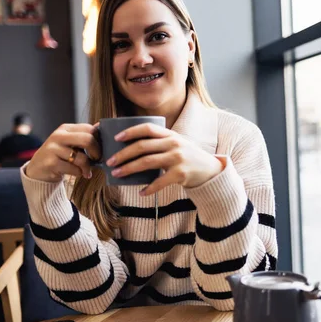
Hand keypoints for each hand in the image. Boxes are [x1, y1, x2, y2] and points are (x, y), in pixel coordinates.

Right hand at [25, 123, 100, 182]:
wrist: (38, 169)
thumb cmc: (60, 155)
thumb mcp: (70, 143)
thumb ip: (84, 137)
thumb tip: (103, 128)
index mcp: (66, 128)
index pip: (90, 129)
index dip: (99, 140)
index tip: (99, 149)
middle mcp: (58, 136)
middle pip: (87, 139)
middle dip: (96, 152)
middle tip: (97, 159)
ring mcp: (53, 149)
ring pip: (82, 158)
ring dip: (87, 167)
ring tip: (86, 171)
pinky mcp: (51, 163)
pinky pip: (74, 169)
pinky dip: (79, 174)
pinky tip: (78, 174)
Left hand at [106, 123, 222, 195]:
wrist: (210, 170)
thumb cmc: (187, 157)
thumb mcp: (176, 144)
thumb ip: (159, 143)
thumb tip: (130, 149)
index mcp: (170, 135)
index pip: (147, 128)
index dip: (131, 132)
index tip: (116, 138)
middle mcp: (173, 144)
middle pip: (142, 147)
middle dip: (123, 154)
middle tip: (110, 162)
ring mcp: (177, 159)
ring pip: (146, 162)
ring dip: (129, 169)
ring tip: (117, 174)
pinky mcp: (180, 174)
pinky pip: (159, 182)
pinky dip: (149, 188)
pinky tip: (141, 192)